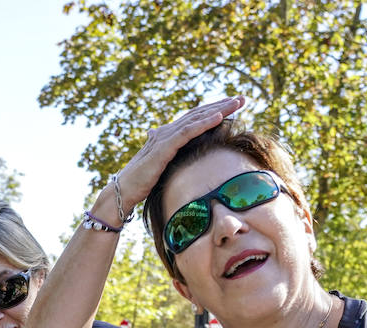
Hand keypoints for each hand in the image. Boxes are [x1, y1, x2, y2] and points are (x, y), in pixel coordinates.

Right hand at [108, 97, 245, 214]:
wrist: (124, 190)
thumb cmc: (141, 183)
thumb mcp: (161, 167)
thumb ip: (170, 158)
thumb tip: (177, 158)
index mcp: (168, 135)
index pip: (195, 118)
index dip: (215, 110)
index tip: (234, 107)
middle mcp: (166, 131)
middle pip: (199, 113)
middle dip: (222, 105)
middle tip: (242, 98)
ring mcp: (165, 137)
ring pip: (196, 118)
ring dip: (218, 109)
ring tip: (237, 103)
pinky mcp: (164, 146)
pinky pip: (188, 131)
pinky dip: (204, 122)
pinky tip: (219, 117)